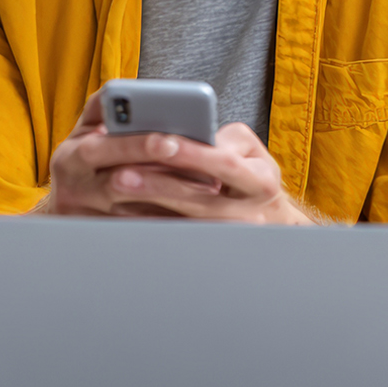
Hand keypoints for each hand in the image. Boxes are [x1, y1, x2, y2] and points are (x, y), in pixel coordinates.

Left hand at [38, 94, 318, 223]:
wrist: (272, 220)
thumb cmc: (253, 172)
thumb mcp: (249, 148)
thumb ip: (223, 137)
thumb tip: (192, 136)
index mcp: (261, 180)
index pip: (224, 163)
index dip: (191, 153)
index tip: (162, 141)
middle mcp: (249, 213)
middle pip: (198, 200)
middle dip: (157, 186)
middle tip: (120, 174)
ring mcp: (230, 237)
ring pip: (184, 224)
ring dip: (147, 208)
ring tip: (116, 191)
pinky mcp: (211, 250)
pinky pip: (177, 238)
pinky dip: (151, 223)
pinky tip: (124, 212)